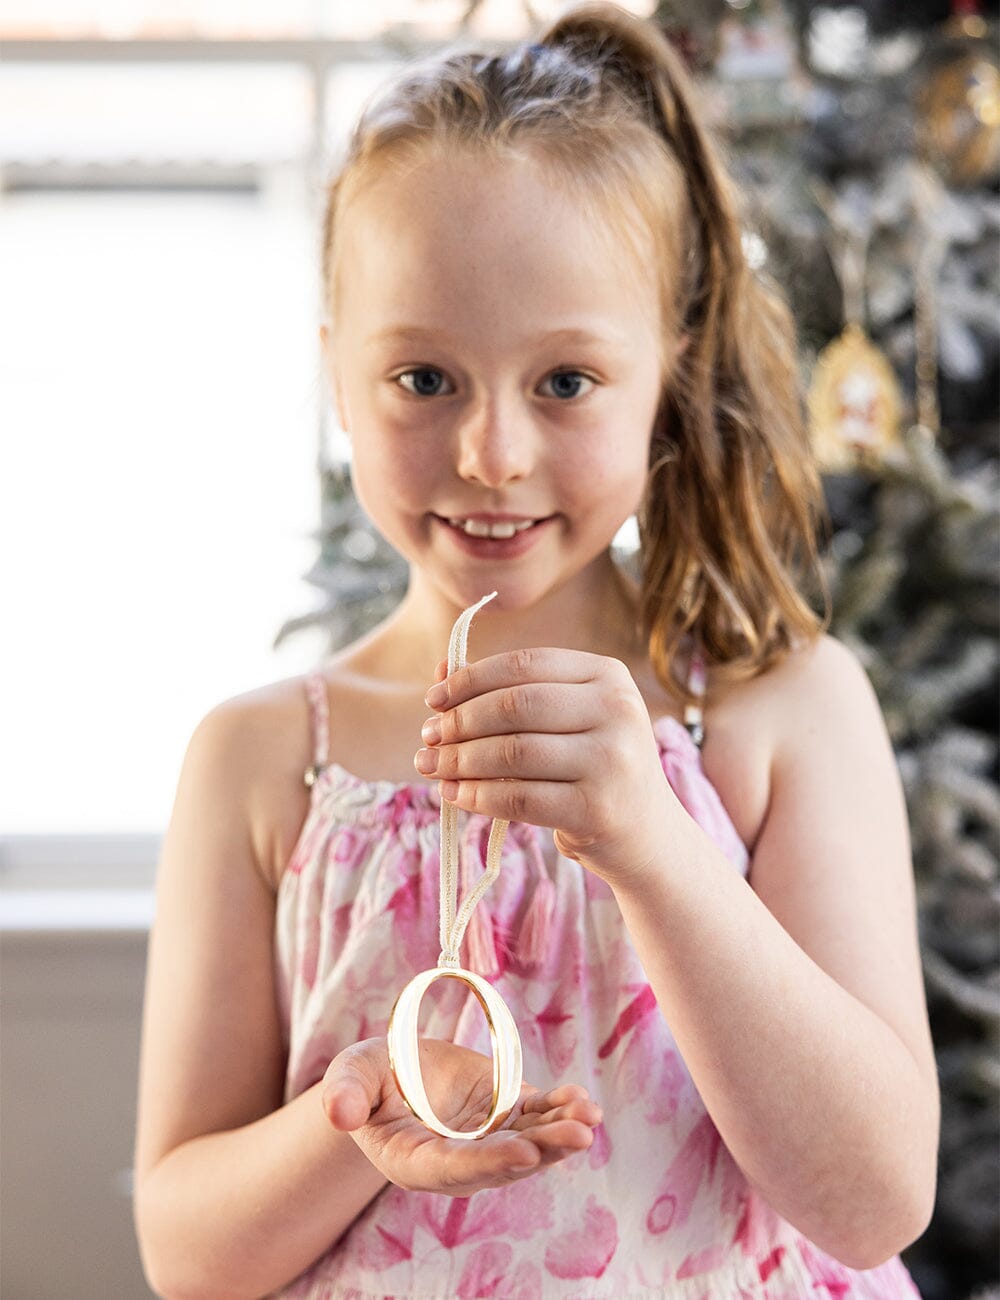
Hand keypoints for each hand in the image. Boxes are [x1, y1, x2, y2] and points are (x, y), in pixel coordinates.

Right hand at [322, 1036, 601, 1196]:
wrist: (395, 1072)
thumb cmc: (368, 1077)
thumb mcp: (352, 1075)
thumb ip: (346, 1093)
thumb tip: (338, 1113)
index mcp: (415, 1160)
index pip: (454, 1169)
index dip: (489, 1163)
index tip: (523, 1153)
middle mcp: (458, 1161)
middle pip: (503, 1164)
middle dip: (542, 1150)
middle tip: (578, 1135)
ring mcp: (487, 1140)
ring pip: (529, 1144)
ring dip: (560, 1134)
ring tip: (588, 1117)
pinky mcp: (507, 1116)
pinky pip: (537, 1118)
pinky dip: (561, 1110)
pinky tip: (583, 1101)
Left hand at [415, 648, 674, 884]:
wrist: (647, 835)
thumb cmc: (594, 767)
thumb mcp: (568, 719)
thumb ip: (511, 692)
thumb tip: (441, 670)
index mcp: (609, 675)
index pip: (524, 664)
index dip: (470, 679)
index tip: (434, 699)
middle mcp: (617, 711)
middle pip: (515, 706)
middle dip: (460, 721)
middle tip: (428, 737)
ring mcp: (611, 761)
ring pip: (512, 752)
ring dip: (460, 760)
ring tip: (431, 766)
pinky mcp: (597, 809)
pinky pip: (518, 798)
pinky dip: (477, 795)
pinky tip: (455, 794)